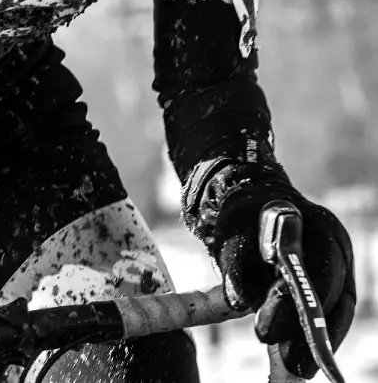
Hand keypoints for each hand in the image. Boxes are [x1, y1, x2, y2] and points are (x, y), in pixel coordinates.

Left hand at [194, 163, 355, 378]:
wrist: (253, 204)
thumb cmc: (245, 215)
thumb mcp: (235, 229)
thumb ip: (236, 259)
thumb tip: (239, 301)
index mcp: (320, 224)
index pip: (323, 267)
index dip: (303, 304)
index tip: (271, 331)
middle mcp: (335, 249)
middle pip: (334, 295)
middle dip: (311, 332)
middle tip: (290, 364)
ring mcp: (334, 270)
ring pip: (335, 310)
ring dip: (314, 342)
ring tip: (295, 370)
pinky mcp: (326, 289)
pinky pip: (324, 316)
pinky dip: (310, 339)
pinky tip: (296, 365)